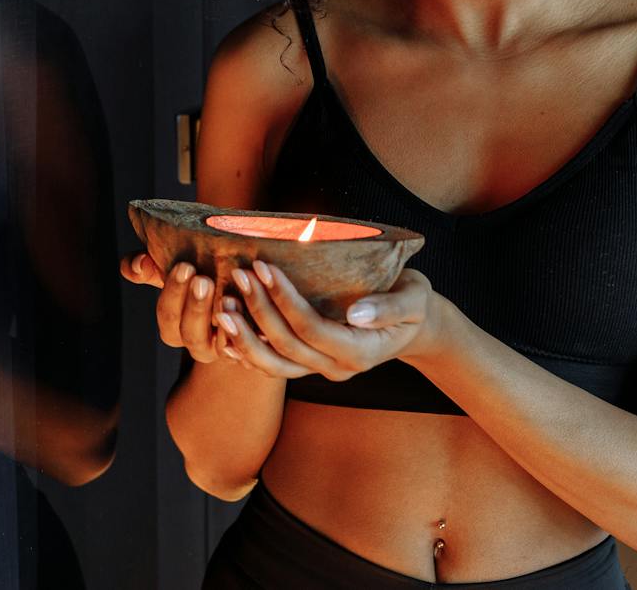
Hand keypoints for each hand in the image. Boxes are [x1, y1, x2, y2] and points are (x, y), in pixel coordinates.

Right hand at [121, 253, 238, 364]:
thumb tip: (138, 264)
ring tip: (227, 295)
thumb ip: (151, 267)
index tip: (185, 267)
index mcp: (174, 327)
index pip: (167, 316)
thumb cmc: (202, 275)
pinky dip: (244, 330)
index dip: (173, 293)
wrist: (240, 289)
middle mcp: (197, 343)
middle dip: (195, 306)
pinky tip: (247, 307)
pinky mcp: (245, 350)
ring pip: (216, 345)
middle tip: (203, 279)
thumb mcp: (176, 270)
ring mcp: (222, 349)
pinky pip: (243, 347)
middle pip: (190, 333)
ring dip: (221, 319)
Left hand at [218, 262, 435, 379]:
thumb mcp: (414, 299)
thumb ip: (389, 308)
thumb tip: (357, 314)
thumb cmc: (412, 301)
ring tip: (222, 306)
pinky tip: (224, 334)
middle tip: (239, 275)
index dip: (285, 300)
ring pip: (273, 365)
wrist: (411, 323)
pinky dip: (246, 353)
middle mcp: (337, 368)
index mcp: (361, 352)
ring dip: (244, 337)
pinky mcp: (308, 365)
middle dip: (259, 309)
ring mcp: (320, 370)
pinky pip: (272, 367)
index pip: (313, 329)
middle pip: (287, 345)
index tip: (264, 267)